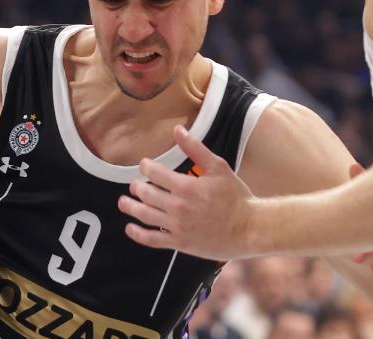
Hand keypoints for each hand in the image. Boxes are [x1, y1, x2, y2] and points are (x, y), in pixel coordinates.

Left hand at [118, 125, 256, 259]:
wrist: (249, 228)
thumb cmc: (236, 197)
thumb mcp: (218, 167)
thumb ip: (195, 148)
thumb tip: (178, 130)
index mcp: (186, 186)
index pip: (155, 173)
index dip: (146, 167)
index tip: (144, 165)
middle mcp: (178, 207)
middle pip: (146, 194)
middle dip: (137, 187)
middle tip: (135, 185)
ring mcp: (177, 226)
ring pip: (145, 215)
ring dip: (130, 207)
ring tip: (123, 202)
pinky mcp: (179, 243)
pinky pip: (152, 239)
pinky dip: (137, 234)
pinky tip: (130, 228)